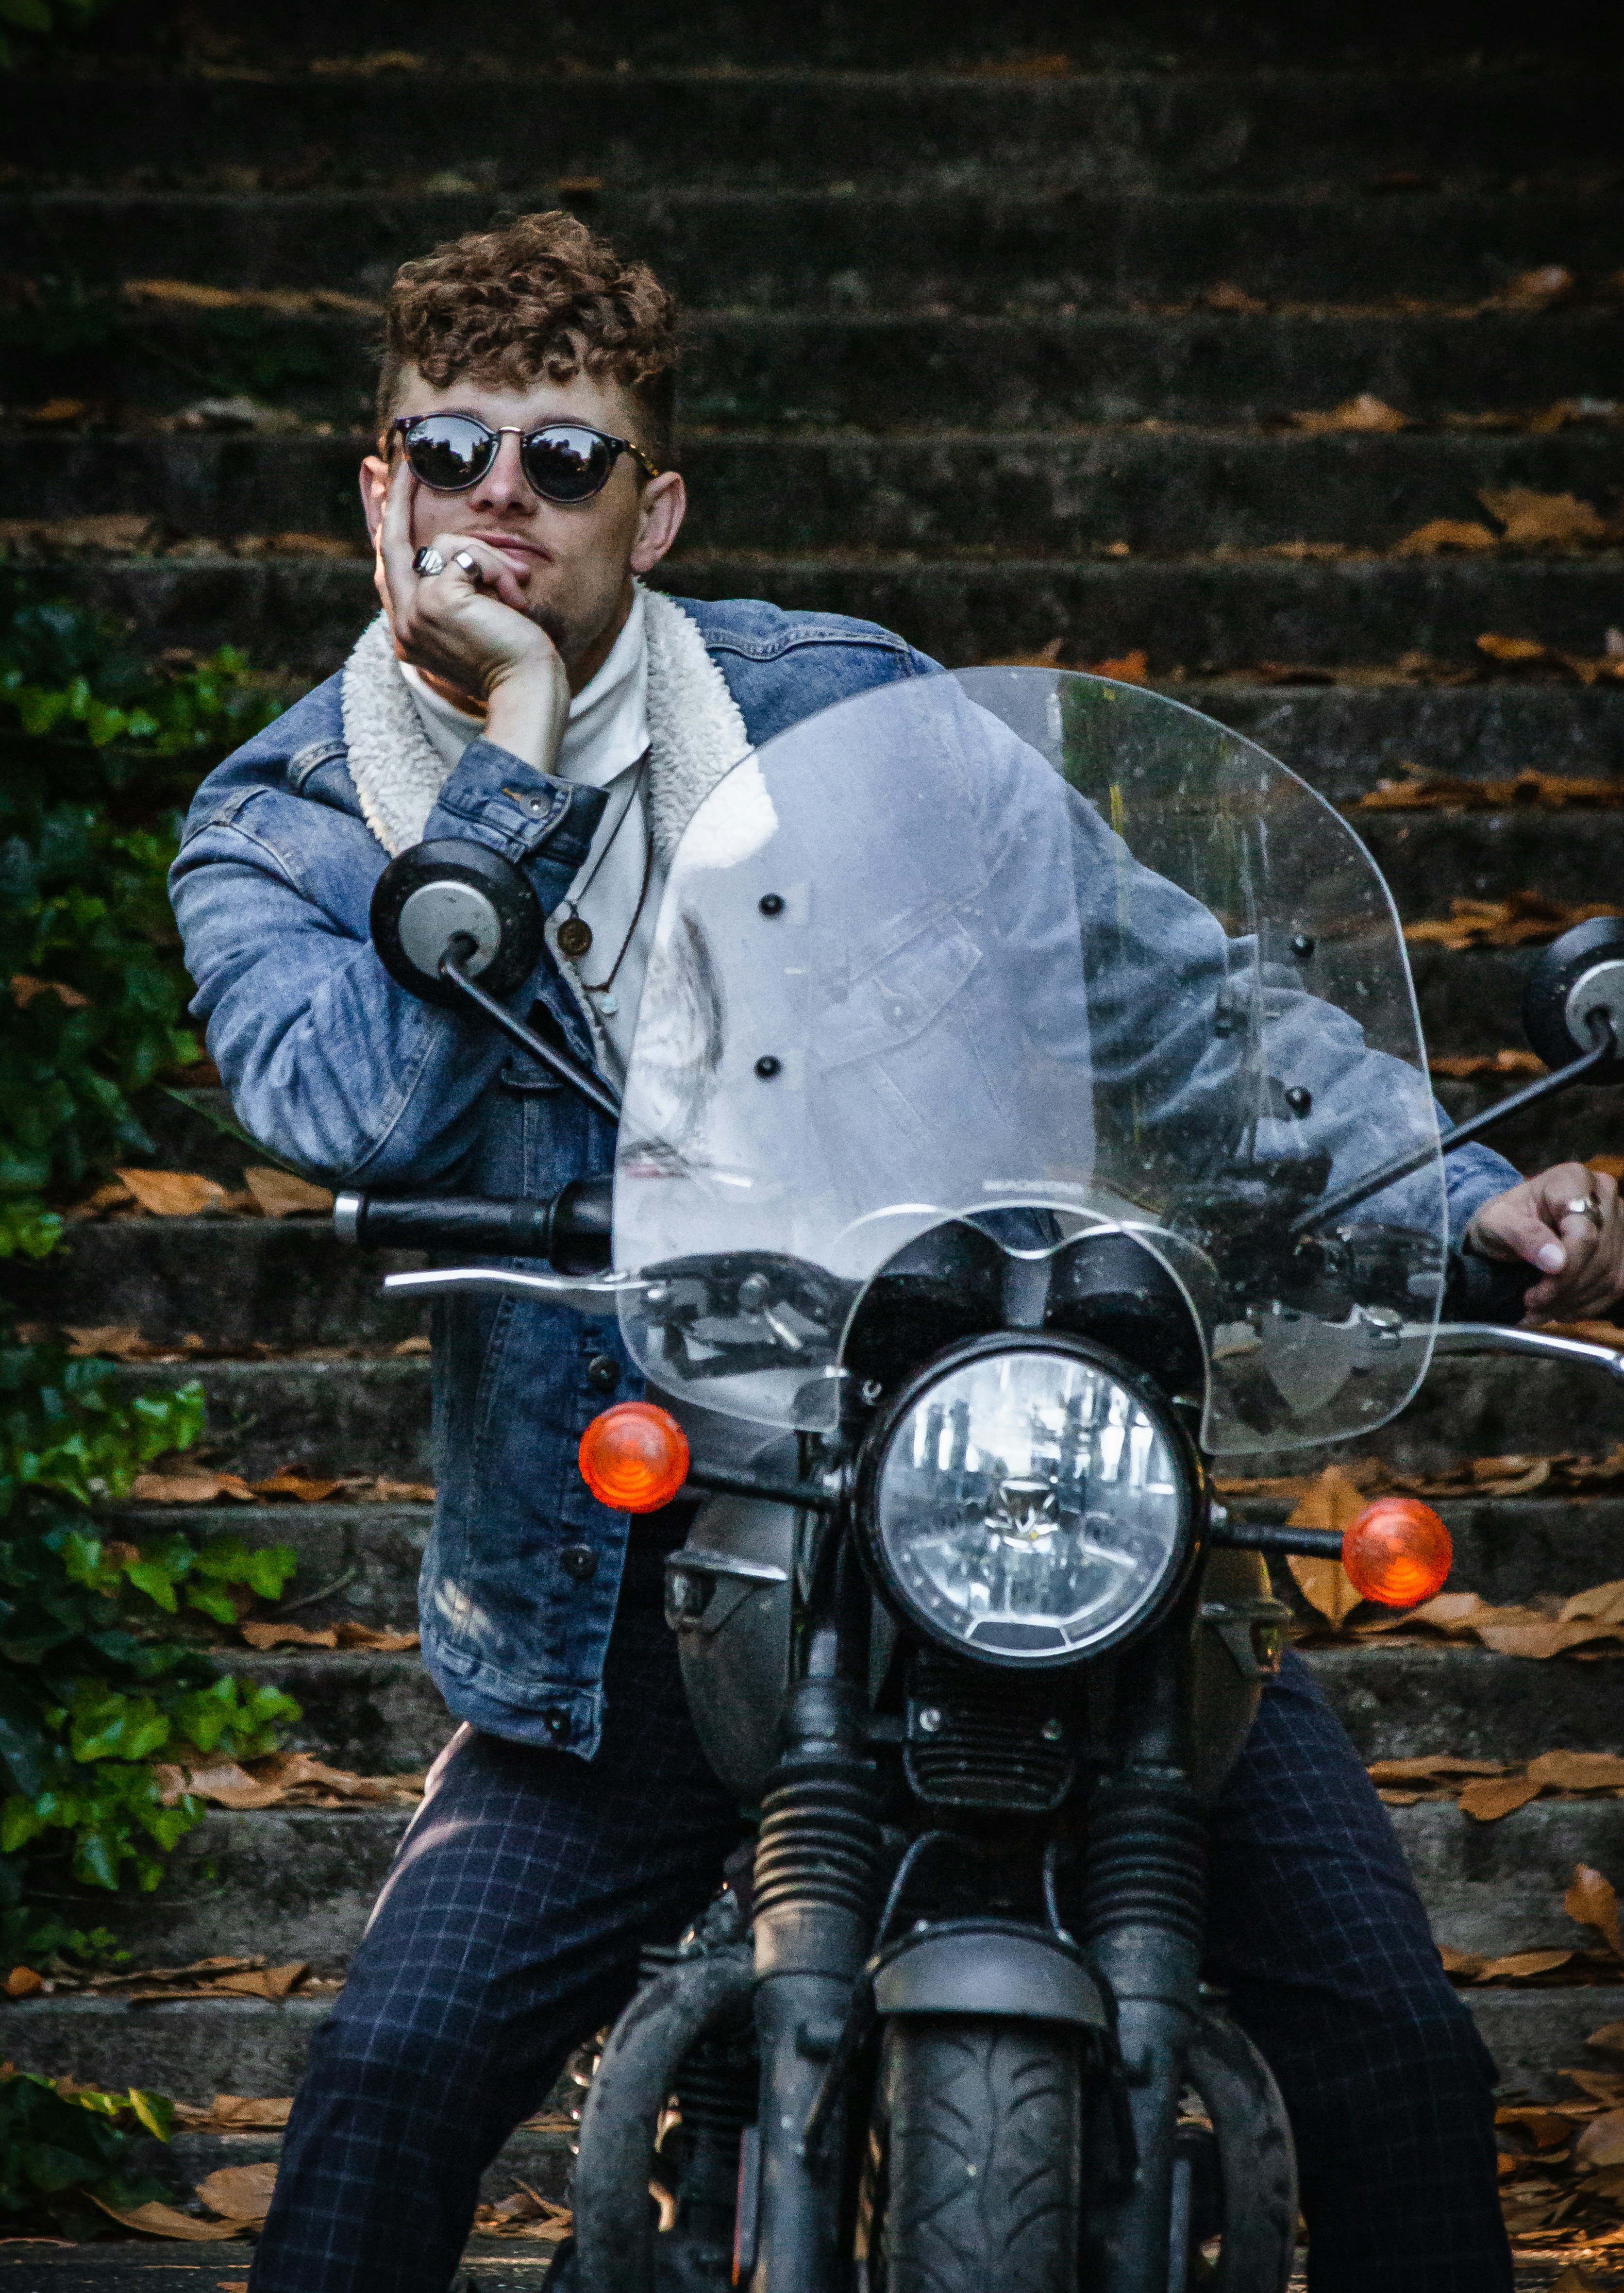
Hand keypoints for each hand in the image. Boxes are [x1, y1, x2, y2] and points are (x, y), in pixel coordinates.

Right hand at [374, 464, 568, 767]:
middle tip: (406, 457)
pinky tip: (512, 599)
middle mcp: (402, 623)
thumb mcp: (479, 622)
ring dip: (488, 557)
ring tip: (514, 591)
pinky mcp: (437, 601)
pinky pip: (467, 554)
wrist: (527, 693)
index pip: (386, 565)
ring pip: (443, 543)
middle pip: (390, 542)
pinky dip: (497, 568)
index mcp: (409, 631)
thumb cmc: (516, 663)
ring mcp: (414, 613)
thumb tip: (450, 550)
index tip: (375, 478)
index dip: (378, 519)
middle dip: (396, 496)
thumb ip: (456, 591)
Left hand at [1464, 1162, 1623, 1321]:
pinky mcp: (1623, 1249)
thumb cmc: (1503, 1218)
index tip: (1533, 1295)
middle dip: (1564, 1291)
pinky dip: (1587, 1304)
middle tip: (1531, 1307)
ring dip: (1573, 1302)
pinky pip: (1615, 1286)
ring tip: (1540, 1311)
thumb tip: (1556, 1262)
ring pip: (1609, 1276)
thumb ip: (1524, 1236)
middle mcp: (1605, 1196)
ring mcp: (1620, 1223)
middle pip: (1599, 1256)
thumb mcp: (1497, 1222)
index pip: (1584, 1233)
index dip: (1564, 1271)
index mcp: (1573, 1180)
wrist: (1511, 1224)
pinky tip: (1560, 1308)